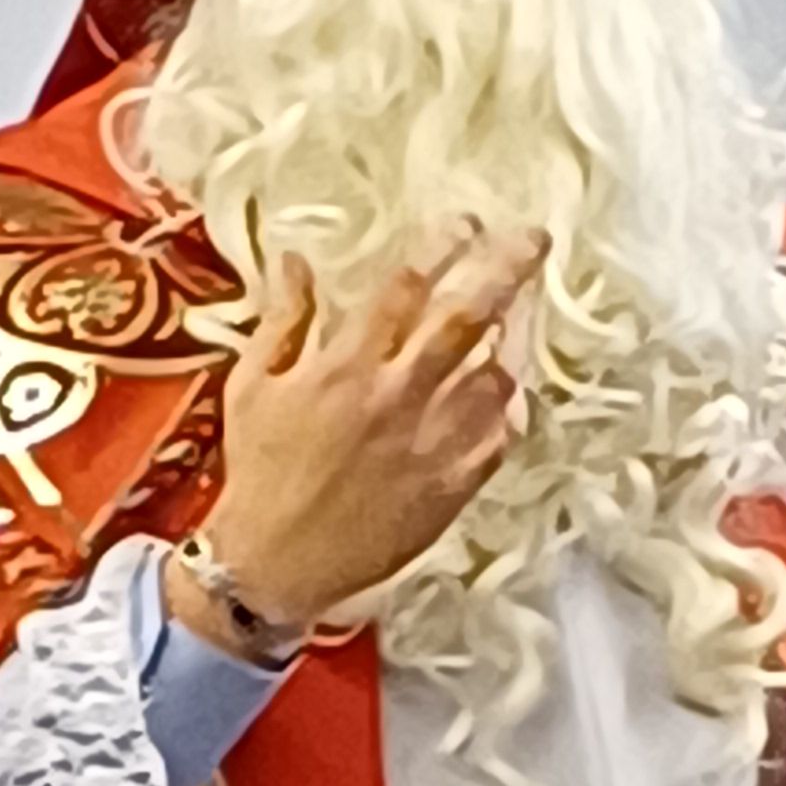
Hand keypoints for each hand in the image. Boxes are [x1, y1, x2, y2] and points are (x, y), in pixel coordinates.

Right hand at [173, 220, 548, 643]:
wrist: (278, 561)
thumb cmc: (260, 469)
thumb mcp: (253, 384)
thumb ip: (283, 319)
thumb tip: (295, 259)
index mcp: (347, 365)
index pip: (406, 290)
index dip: (441, 249)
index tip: (464, 224)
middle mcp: (398, 396)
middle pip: (467, 318)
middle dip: (505, 270)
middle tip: (533, 240)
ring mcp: (433, 442)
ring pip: (494, 374)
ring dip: (515, 335)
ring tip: (526, 311)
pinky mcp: (454, 485)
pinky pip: (499, 434)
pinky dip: (510, 405)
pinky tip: (512, 385)